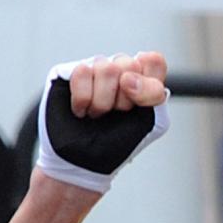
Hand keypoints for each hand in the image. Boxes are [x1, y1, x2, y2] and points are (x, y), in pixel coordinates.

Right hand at [39, 54, 170, 194]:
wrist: (84, 161)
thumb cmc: (118, 144)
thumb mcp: (151, 123)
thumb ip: (154, 95)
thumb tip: (128, 76)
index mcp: (141, 82)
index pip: (153, 61)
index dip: (147, 83)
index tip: (139, 103)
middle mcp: (118, 72)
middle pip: (128, 63)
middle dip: (124, 97)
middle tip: (116, 114)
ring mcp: (93, 70)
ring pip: (105, 67)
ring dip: (103, 101)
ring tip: (97, 115)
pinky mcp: (68, 72)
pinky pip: (82, 71)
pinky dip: (83, 99)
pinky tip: (81, 111)